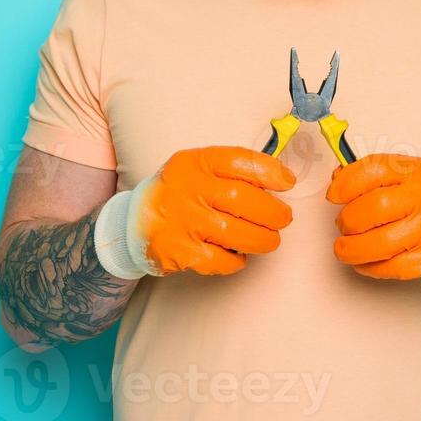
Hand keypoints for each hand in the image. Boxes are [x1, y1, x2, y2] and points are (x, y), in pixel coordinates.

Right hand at [95, 146, 294, 277]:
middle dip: (274, 212)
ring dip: (263, 240)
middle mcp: (187, 188)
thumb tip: (280, 180)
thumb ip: (232, 170)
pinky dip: (237, 260)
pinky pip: (221, 260)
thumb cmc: (179, 193)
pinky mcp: (178, 251)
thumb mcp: (198, 168)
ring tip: (269, 239)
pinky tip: (238, 255)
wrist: (133, 222)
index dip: (270, 171)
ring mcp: (182, 221)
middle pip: (244, 200)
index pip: (240, 160)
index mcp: (196, 162)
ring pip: (237, 234)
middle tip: (283, 218)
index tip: (287, 182)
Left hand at [326, 153, 420, 293]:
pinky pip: (393, 267)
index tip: (333, 195)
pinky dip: (370, 268)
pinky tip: (363, 263)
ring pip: (380, 242)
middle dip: (348, 220)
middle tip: (343, 225)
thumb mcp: (414, 177)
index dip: (346, 182)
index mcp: (419, 170)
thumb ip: (378, 175)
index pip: (374, 168)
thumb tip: (338, 179)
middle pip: (374, 207)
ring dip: (352, 248)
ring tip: (344, 247)